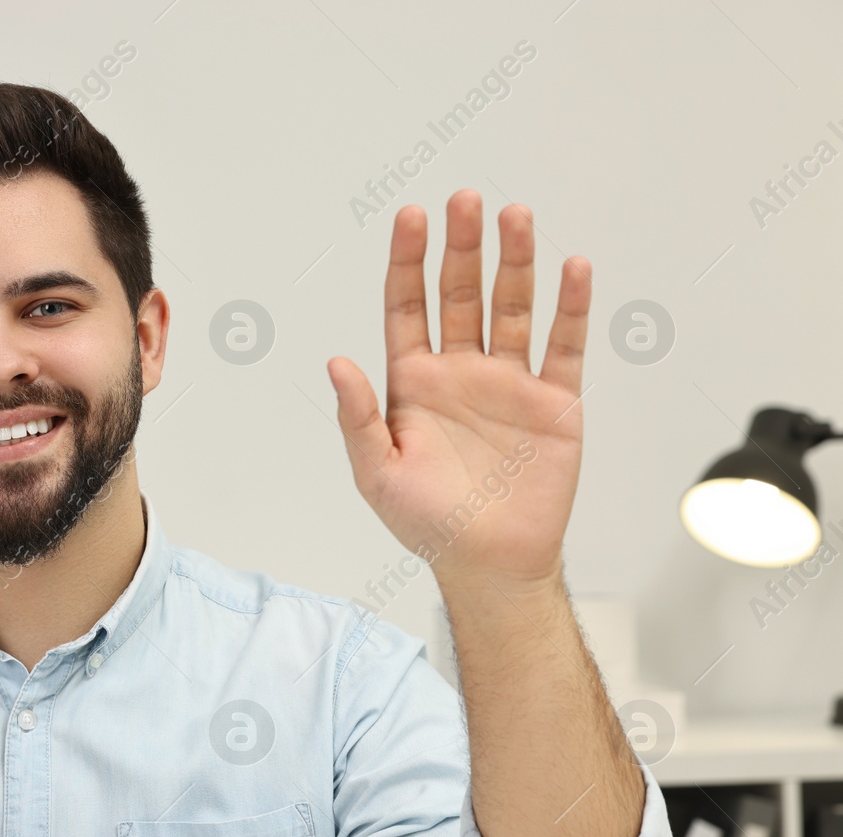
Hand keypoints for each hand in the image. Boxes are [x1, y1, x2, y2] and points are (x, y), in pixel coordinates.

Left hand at [326, 189, 589, 588]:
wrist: (491, 564)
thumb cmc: (428, 522)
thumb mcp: (378, 474)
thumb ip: (359, 418)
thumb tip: (336, 363)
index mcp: (413, 383)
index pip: (408, 306)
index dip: (408, 261)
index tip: (411, 216)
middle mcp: (460, 371)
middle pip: (461, 294)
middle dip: (461, 247)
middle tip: (464, 200)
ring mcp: (508, 382)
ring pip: (512, 308)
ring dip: (515, 262)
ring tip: (516, 217)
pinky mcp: (554, 401)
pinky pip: (564, 345)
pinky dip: (570, 308)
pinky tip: (571, 269)